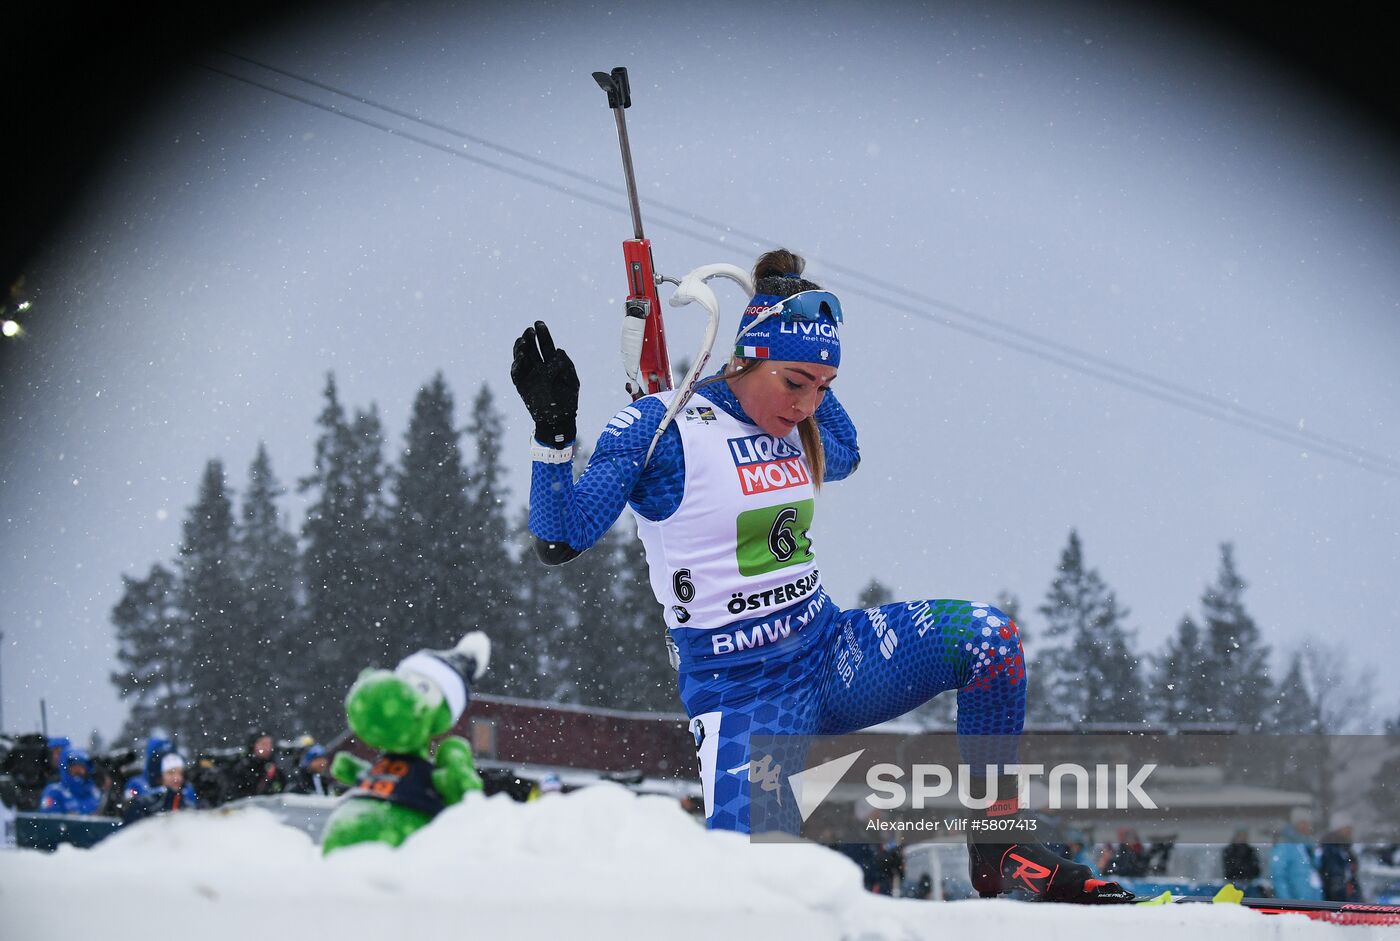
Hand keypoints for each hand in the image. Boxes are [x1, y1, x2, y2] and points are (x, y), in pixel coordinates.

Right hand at [511, 321, 578, 446]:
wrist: (558, 421)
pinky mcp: (521, 385)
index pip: (546, 345)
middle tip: (530, 330)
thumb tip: (558, 350)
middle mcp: (539, 367)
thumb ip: (566, 366)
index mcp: (552, 364)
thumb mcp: (572, 383)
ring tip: (522, 341)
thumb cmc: (568, 402)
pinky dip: (517, 364)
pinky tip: (520, 357)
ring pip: (522, 357)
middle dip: (530, 338)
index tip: (538, 323)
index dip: (543, 334)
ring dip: (521, 348)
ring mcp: (529, 375)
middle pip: (532, 348)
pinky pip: (516, 373)